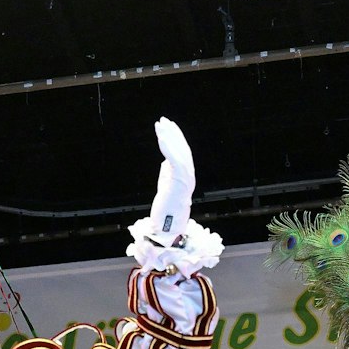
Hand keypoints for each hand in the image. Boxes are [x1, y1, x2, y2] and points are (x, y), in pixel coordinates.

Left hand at [145, 118, 196, 241]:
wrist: (168, 227)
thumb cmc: (166, 210)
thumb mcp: (167, 186)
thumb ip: (168, 173)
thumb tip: (165, 161)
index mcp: (185, 175)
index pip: (182, 152)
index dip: (176, 138)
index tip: (167, 126)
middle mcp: (188, 175)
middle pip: (182, 148)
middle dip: (172, 133)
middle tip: (163, 120)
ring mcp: (185, 178)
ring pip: (179, 151)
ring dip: (169, 136)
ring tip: (160, 125)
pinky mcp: (178, 181)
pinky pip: (174, 159)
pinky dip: (167, 147)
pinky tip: (160, 137)